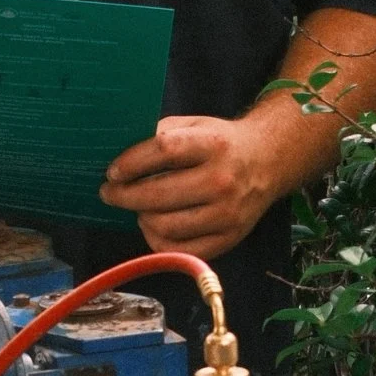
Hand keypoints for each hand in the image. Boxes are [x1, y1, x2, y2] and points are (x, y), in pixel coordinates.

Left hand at [100, 113, 281, 261]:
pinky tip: (153, 225)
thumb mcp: (194, 126)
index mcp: (214, 144)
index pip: (163, 151)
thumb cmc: (221, 143)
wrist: (266, 162)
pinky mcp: (229, 238)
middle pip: (160, 194)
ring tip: (138, 207)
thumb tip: (120, 158)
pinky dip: (157, 239)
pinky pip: (180, 249)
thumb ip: (161, 135)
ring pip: (166, 225)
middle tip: (110, 193)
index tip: (112, 172)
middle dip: (124, 196)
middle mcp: (223, 180)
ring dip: (141, 217)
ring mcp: (228, 213)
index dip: (130, 163)